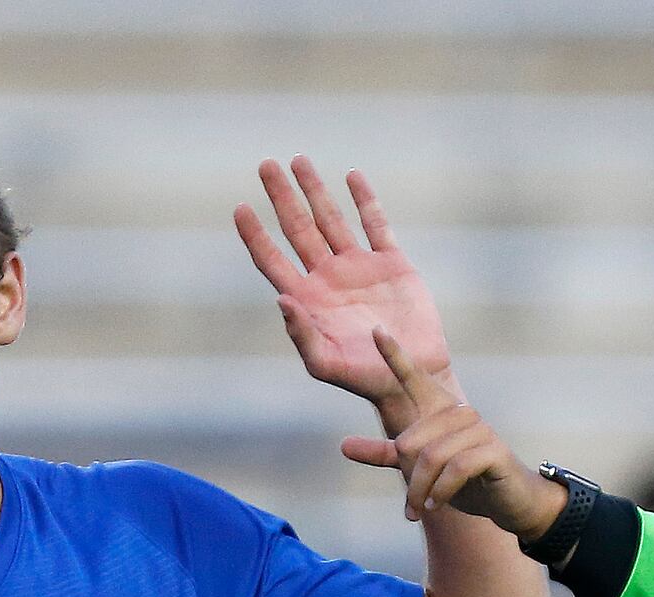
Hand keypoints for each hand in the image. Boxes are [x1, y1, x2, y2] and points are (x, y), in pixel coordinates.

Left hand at [235, 157, 449, 426]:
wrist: (412, 377)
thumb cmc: (365, 379)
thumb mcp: (327, 364)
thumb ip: (302, 335)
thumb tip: (281, 300)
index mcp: (308, 299)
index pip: (272, 259)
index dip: (255, 234)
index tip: (240, 207)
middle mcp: (328, 278)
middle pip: (297, 228)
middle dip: (281, 196)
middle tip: (266, 165)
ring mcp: (359, 268)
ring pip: (331, 219)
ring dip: (315, 190)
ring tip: (299, 160)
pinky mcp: (391, 264)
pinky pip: (376, 225)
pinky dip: (365, 200)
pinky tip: (352, 177)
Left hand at [342, 328, 568, 539]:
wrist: (507, 501)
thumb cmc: (463, 481)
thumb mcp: (419, 469)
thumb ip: (386, 454)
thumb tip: (343, 446)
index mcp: (439, 410)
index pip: (414, 377)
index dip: (394, 355)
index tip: (376, 330)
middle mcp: (459, 412)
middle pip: (412, 441)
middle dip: (409, 478)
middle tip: (414, 502)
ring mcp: (478, 428)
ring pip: (432, 457)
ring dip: (422, 490)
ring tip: (422, 509)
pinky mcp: (493, 449)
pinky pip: (455, 468)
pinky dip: (442, 490)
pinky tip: (436, 504)